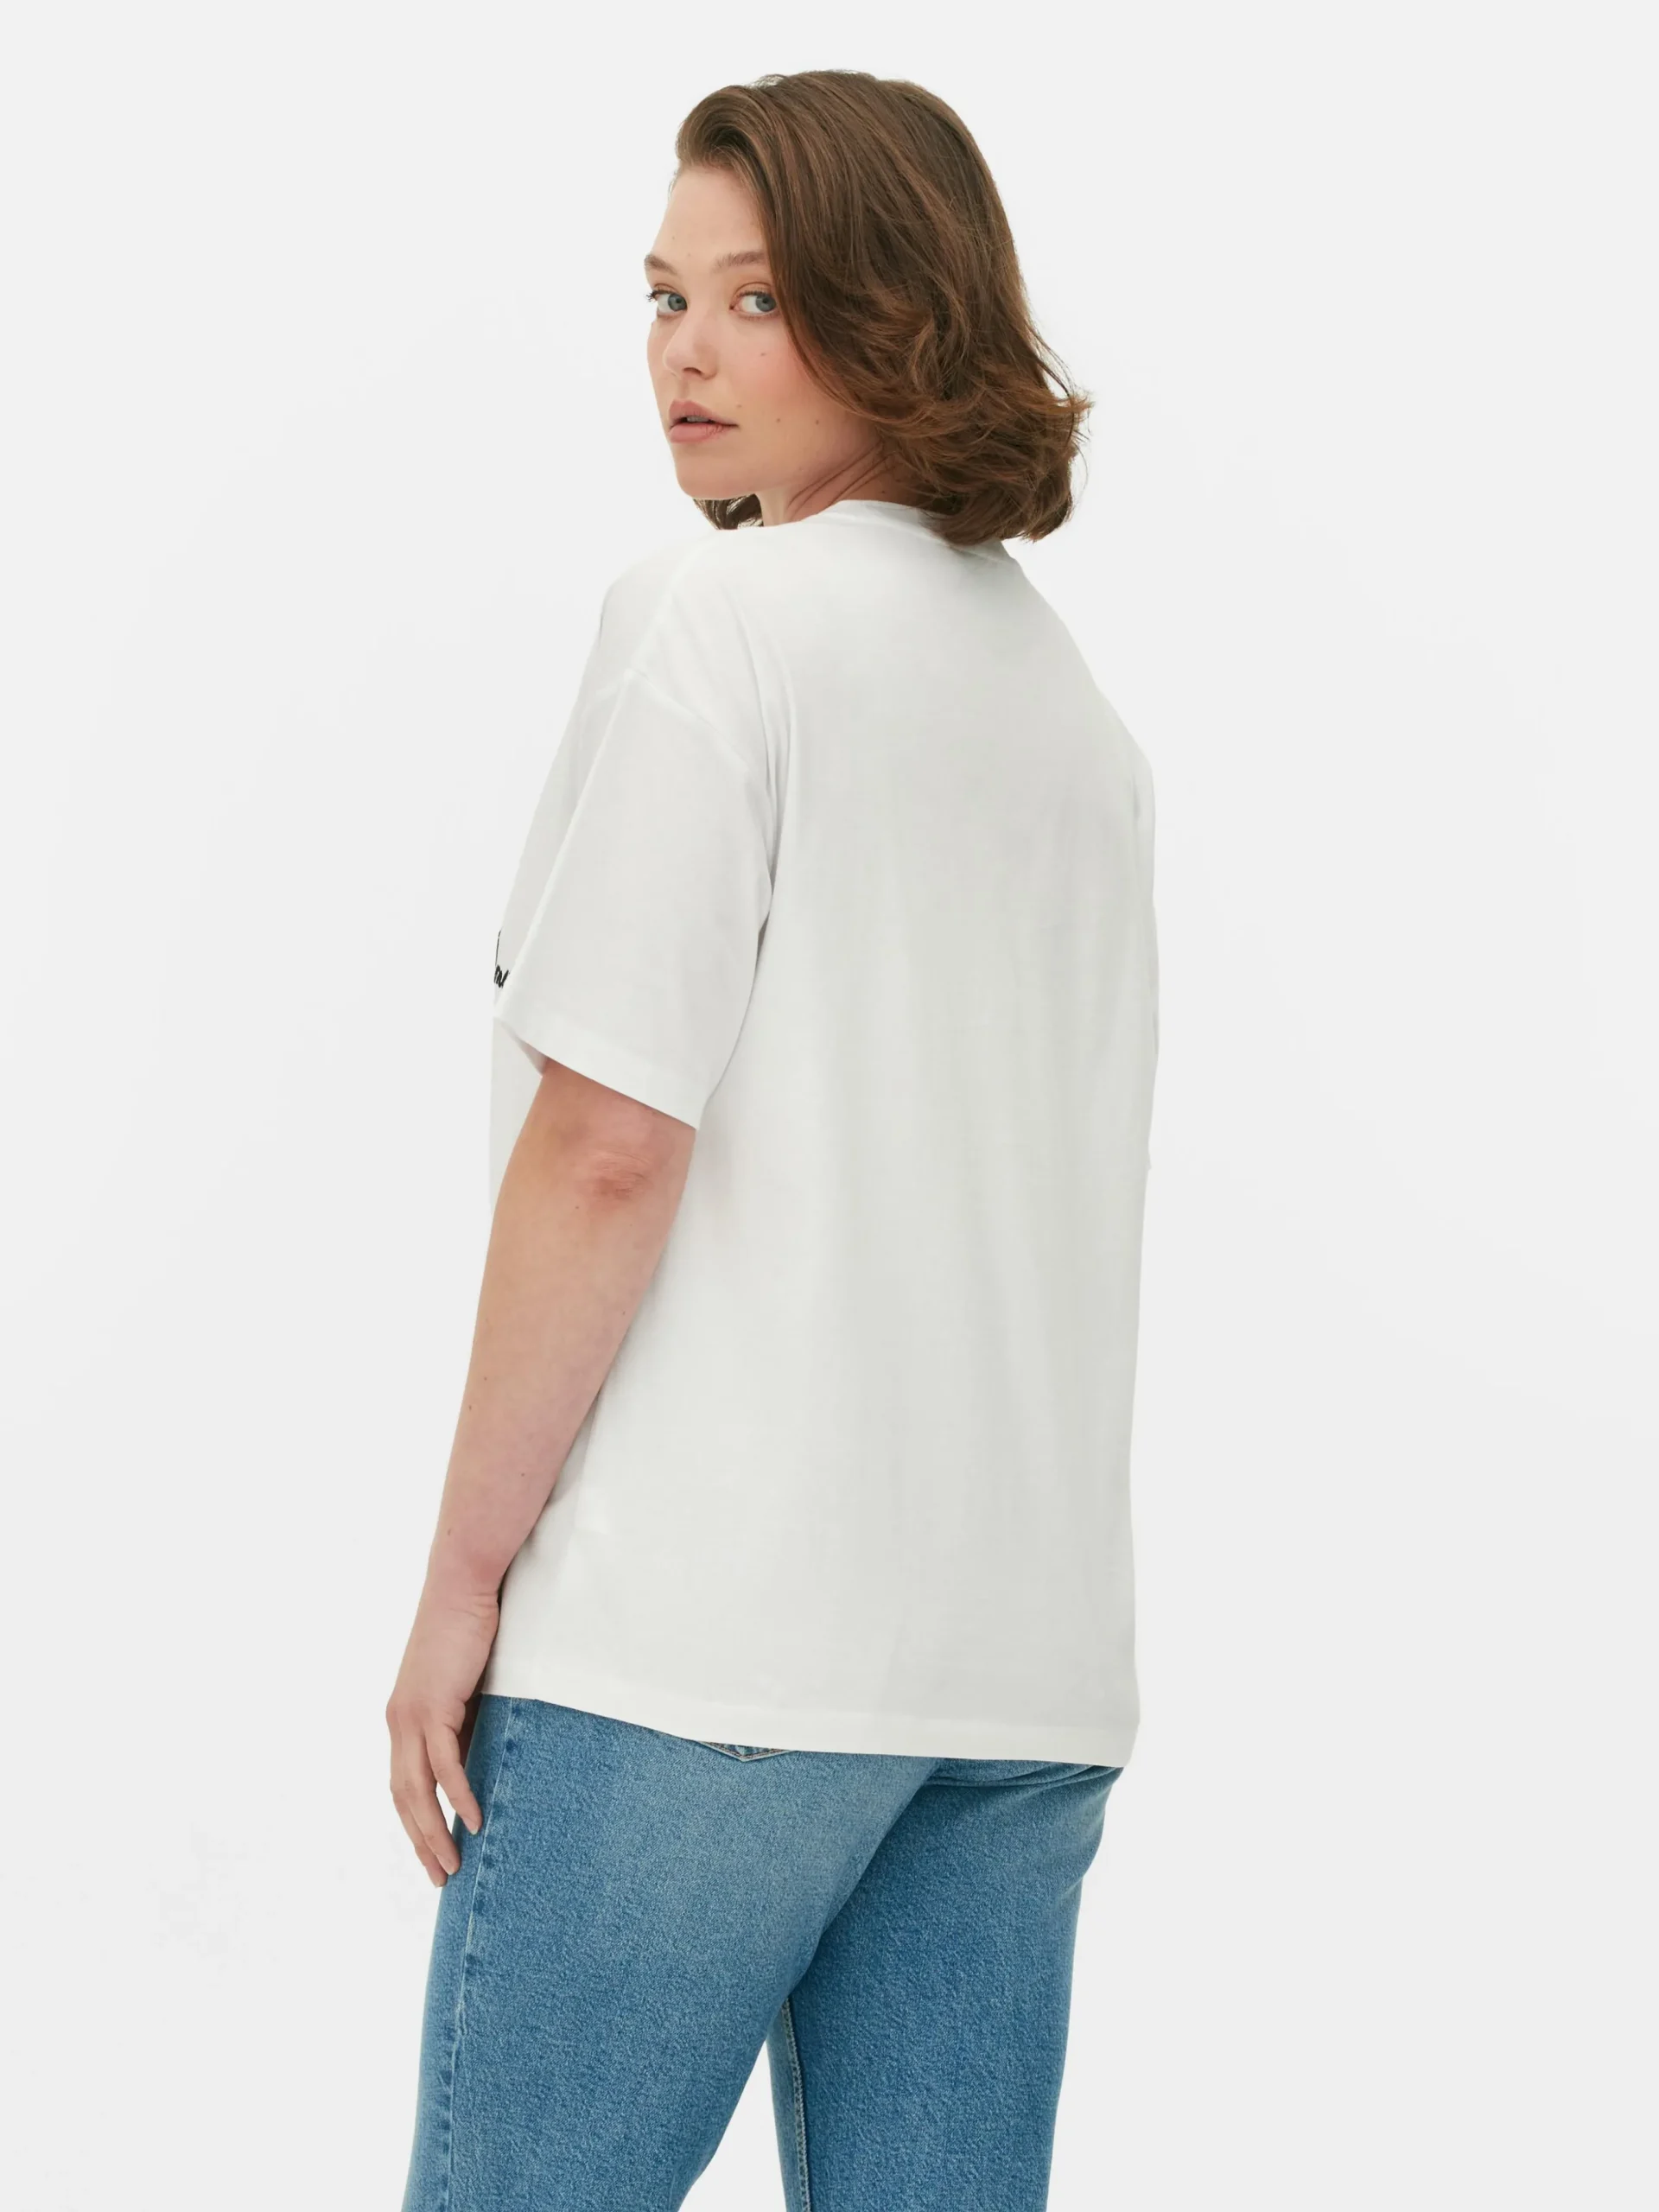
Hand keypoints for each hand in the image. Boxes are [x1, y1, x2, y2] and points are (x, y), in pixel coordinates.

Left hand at [386, 1584, 498, 1885]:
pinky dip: (456, 1795)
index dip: (414, 1825)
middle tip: (441, 1878)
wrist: (462, 1587)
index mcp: (403, 1720)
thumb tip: (481, 1760)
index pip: (403, 1786)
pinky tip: (472, 1820)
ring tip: (453, 1863)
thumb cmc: (468, 1631)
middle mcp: (399, 1723)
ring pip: (417, 1789)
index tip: (432, 1857)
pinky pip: (444, 1764)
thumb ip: (466, 1724)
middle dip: (420, 1842)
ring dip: (434, 1831)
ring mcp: (412, 1715)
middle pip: (404, 1798)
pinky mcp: (433, 1705)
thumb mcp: (464, 1688)